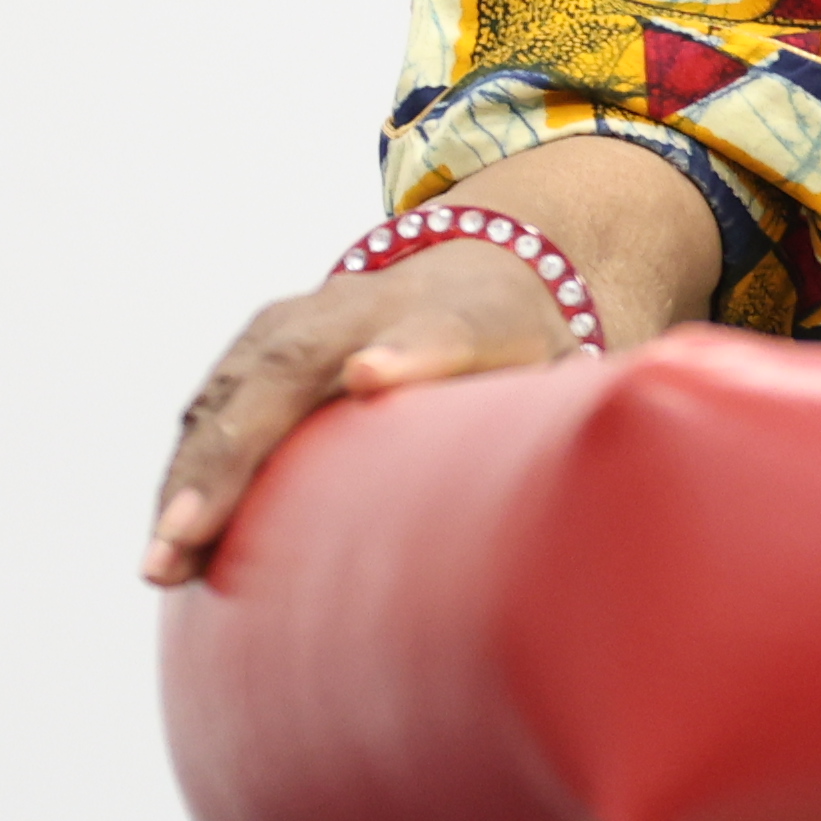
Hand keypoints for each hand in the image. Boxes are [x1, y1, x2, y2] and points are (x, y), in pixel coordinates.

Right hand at [139, 140, 728, 586]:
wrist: (518, 256)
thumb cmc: (561, 347)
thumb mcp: (596, 375)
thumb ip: (609, 423)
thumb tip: (658, 493)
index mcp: (473, 312)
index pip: (441, 329)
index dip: (410, 350)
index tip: (376, 374)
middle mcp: (378, 303)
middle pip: (297, 365)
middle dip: (240, 450)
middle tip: (194, 540)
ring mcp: (315, 316)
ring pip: (237, 385)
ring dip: (192, 472)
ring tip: (162, 563)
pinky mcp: (277, 345)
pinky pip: (219, 400)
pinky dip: (189, 464)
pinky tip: (170, 541)